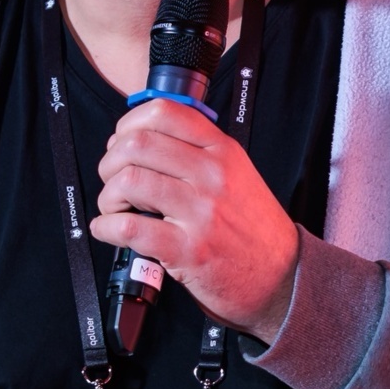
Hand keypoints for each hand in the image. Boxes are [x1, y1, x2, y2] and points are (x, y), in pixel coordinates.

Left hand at [90, 98, 298, 343]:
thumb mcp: (237, 174)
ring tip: (114, 208)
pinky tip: (109, 230)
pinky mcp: (187, 250)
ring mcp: (200, 212)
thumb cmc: (253, 228)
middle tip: (112, 179)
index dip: (128, 125)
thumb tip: (142, 141)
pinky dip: (106, 227)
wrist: (282, 276)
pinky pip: (129, 227)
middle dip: (110, 162)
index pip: (164, 112)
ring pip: (129, 182)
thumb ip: (198, 152)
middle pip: (137, 144)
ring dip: (107, 196)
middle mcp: (211, 175)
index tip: (121, 142)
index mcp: (222, 151)